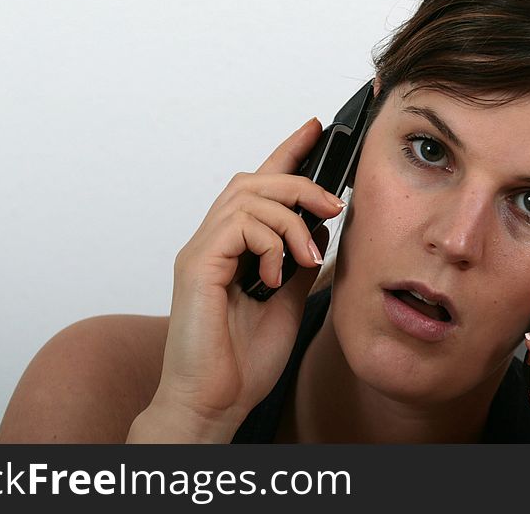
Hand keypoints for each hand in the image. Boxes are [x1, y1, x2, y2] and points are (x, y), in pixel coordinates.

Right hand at [130, 118, 345, 441]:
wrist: (217, 402)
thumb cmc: (244, 359)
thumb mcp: (289, 298)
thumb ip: (298, 259)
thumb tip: (320, 230)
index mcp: (235, 247)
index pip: (261, 185)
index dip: (287, 152)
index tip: (316, 127)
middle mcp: (213, 241)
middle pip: (254, 180)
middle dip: (299, 180)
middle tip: (332, 204)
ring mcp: (202, 251)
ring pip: (247, 195)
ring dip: (290, 217)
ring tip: (308, 252)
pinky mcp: (197, 265)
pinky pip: (238, 225)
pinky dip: (268, 242)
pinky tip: (275, 275)